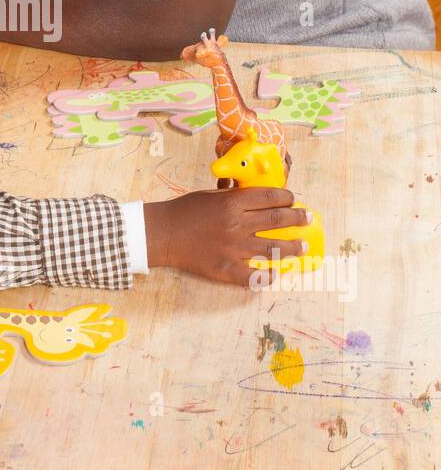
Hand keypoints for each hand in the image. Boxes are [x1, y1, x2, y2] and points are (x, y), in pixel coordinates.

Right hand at [143, 187, 311, 286]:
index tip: (294, 199)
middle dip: (297, 218)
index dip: (287, 197)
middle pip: (277, 219)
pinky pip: (255, 276)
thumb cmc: (184, 211)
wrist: (162, 234)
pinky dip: (268, 276)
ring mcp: (233, 249)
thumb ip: (233, 195)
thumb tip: (254, 193)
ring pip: (273, 248)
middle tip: (307, 218)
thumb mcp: (209, 195)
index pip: (269, 197)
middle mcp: (237, 224)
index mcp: (232, 202)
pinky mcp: (226, 269)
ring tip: (302, 246)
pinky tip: (277, 273)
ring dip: (292, 247)